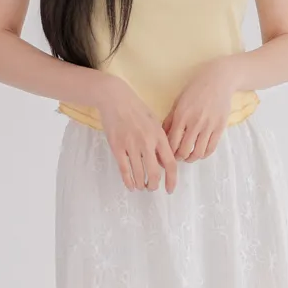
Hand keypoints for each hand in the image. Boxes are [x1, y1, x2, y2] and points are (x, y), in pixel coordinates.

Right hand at [95, 76, 177, 193]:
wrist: (115, 99)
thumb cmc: (137, 109)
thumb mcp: (155, 122)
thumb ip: (161, 142)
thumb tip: (163, 162)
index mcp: (159, 136)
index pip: (170, 163)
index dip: (172, 179)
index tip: (170, 189)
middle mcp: (147, 143)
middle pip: (154, 173)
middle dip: (154, 185)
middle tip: (152, 188)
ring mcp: (131, 145)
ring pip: (139, 174)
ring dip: (141, 184)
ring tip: (141, 187)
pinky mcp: (117, 147)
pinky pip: (124, 170)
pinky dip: (128, 181)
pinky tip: (130, 185)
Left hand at [162, 61, 236, 160]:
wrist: (218, 80)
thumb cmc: (196, 89)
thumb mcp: (178, 101)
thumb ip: (170, 120)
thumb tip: (162, 137)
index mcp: (181, 116)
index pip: (171, 142)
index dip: (168, 153)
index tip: (167, 155)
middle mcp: (195, 122)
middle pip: (184, 150)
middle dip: (178, 158)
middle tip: (177, 158)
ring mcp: (209, 126)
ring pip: (198, 152)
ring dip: (191, 158)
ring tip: (188, 157)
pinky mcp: (220, 127)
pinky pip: (211, 148)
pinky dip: (204, 154)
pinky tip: (200, 152)